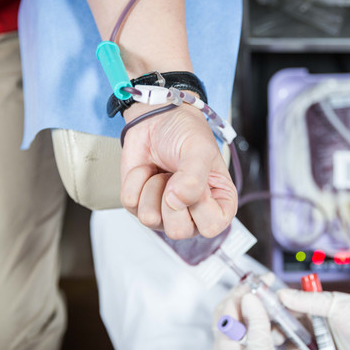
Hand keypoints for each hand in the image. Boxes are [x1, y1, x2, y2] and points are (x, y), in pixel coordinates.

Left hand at [120, 100, 236, 238]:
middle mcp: (192, 214)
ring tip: (163, 171)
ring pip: (150, 219)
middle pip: (178, 231)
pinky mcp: (139, 204)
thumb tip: (176, 201)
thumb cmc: (186, 133)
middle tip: (176, 176)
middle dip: (171, 198)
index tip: (198, 182)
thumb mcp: (199, 151)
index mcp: (218, 204)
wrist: (156, 118)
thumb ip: (194, 178)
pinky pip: (130, 203)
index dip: (200, 205)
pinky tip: (148, 169)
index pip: (211, 226)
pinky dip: (136, 180)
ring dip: (153, 187)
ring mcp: (164, 212)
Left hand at [213, 274, 282, 349]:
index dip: (245, 289)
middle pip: (234, 311)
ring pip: (247, 322)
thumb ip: (256, 324)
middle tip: (267, 288)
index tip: (263, 280)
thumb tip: (249, 296)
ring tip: (278, 314)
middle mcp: (229, 345)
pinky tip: (281, 332)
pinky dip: (269, 329)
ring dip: (263, 314)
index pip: (229, 305)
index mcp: (225, 343)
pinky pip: (257, 335)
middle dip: (251, 297)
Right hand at [278, 290, 349, 349]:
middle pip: (291, 331)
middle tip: (278, 337)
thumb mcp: (339, 307)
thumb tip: (283, 293)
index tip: (267, 316)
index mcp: (323, 311)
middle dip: (281, 334)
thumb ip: (310, 301)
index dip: (278, 312)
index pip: (293, 309)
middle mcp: (321, 330)